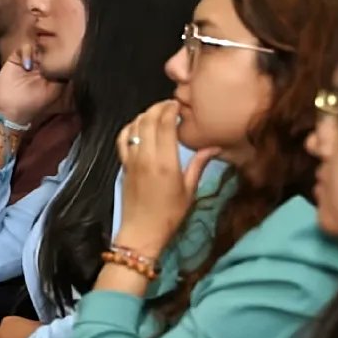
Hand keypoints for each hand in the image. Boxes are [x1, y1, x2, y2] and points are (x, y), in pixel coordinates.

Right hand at [0, 44, 64, 125]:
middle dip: (51, 51)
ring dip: (39, 52)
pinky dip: (27, 52)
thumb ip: (61, 74)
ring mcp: (30, 60)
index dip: (62, 55)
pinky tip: (26, 65)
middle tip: (48, 59)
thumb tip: (66, 59)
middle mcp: (42, 64)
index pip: (61, 57)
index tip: (62, 58)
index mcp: (53, 71)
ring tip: (37, 64)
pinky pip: (25, 47)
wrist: (10, 108)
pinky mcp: (17, 58)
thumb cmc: (34, 102)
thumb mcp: (54, 89)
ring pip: (39, 45)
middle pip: (51, 48)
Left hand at [114, 100, 220, 258]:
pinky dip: (131, 127)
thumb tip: (214, 147)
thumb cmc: (169, 215)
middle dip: (159, 107)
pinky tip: (140, 127)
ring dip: (146, 115)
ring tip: (158, 114)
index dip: (171, 109)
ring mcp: (131, 160)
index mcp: (166, 163)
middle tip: (170, 105)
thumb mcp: (189, 191)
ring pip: (135, 126)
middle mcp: (146, 157)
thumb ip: (199, 165)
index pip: (165, 124)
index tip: (179, 105)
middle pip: (148, 119)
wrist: (142, 233)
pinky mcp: (123, 165)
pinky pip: (123, 138)